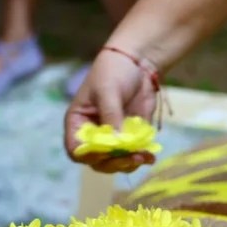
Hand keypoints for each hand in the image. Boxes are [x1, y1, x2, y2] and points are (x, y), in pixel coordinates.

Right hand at [64, 48, 158, 172]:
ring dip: (129, 163)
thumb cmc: (113, 72)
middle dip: (113, 162)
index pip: (76, 150)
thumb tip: (118, 144)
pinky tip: (150, 156)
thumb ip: (111, 117)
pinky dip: (141, 158)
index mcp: (78, 123)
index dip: (89, 155)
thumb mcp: (108, 92)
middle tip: (131, 157)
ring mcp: (113, 138)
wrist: (138, 63)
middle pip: (97, 161)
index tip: (106, 152)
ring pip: (116, 162)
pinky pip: (133, 154)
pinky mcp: (130, 137)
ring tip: (143, 156)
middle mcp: (93, 134)